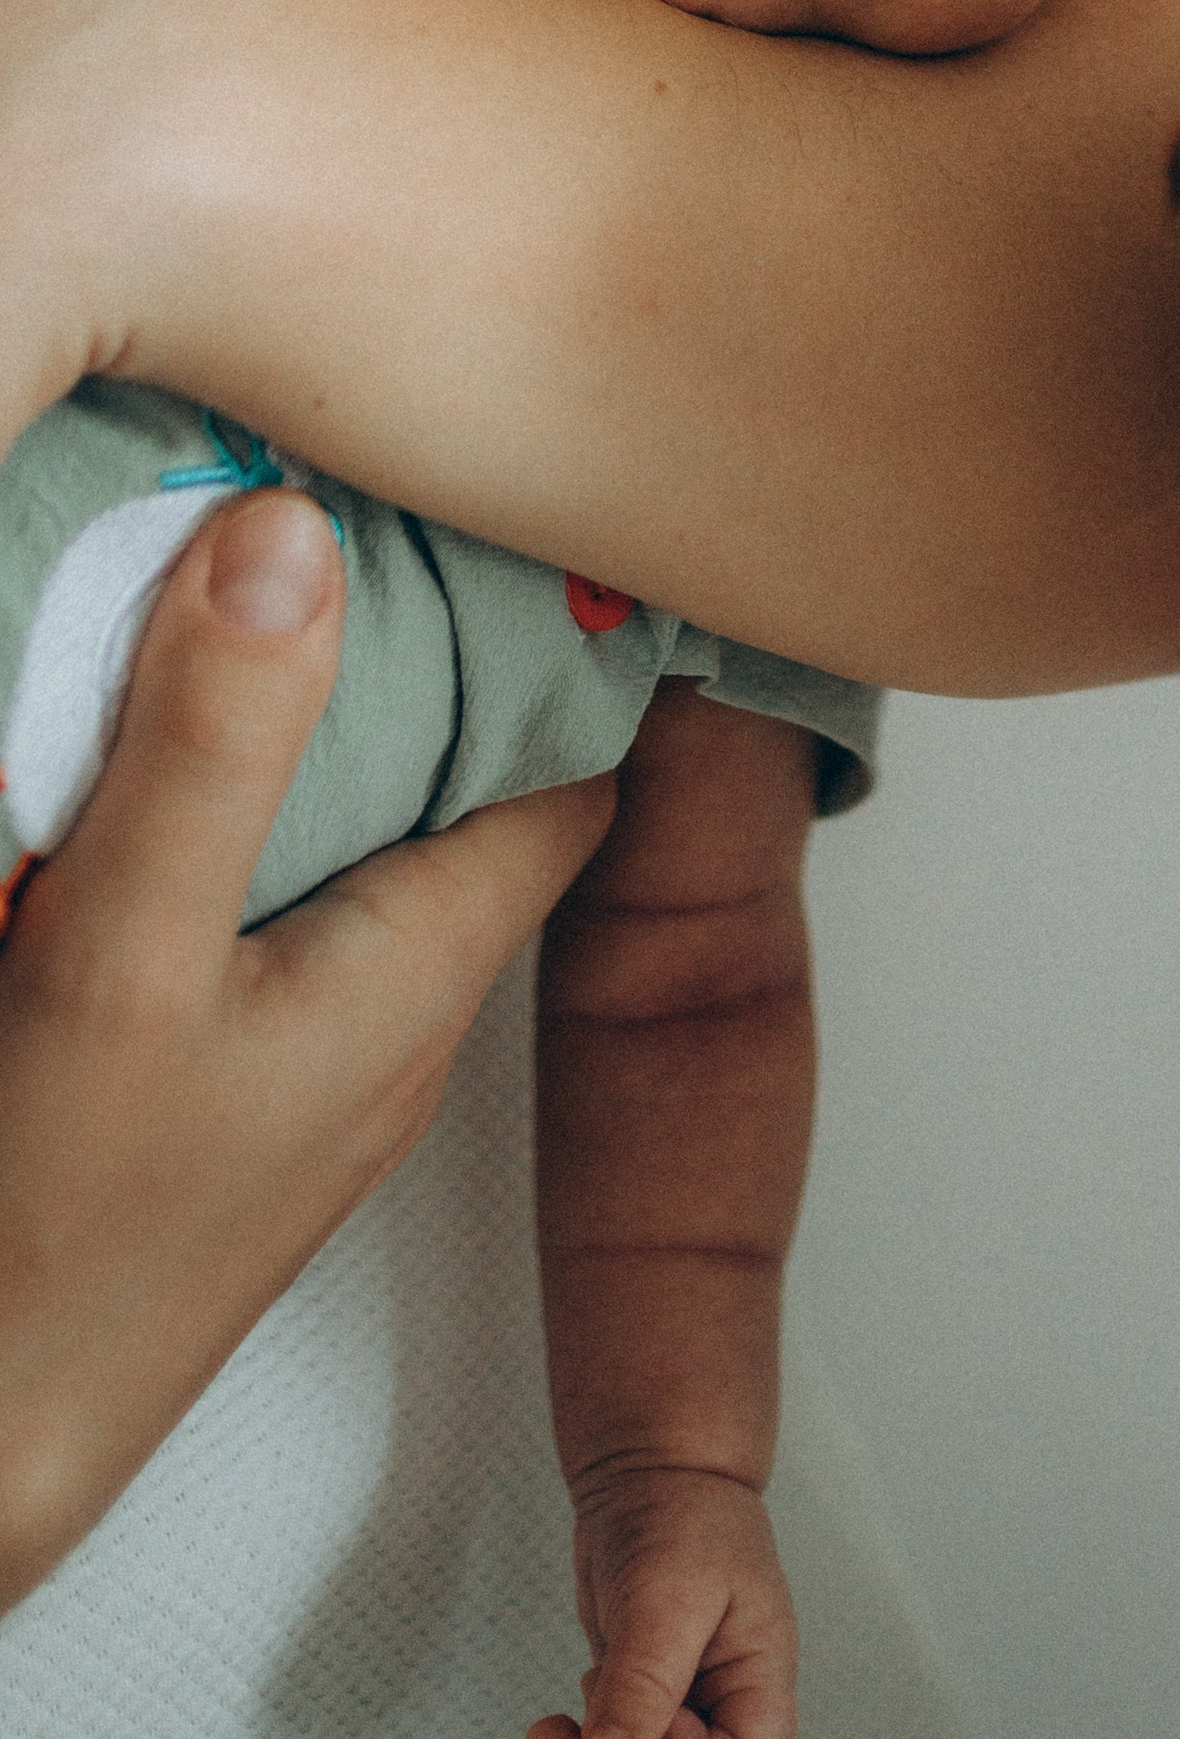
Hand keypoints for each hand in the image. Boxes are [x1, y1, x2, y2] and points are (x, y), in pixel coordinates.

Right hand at [0, 487, 612, 1610]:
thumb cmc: (48, 1232)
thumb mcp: (129, 952)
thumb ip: (217, 748)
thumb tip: (296, 535)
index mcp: (423, 968)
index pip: (568, 765)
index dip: (562, 634)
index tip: (531, 505)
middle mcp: (388, 1014)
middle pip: (454, 792)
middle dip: (414, 660)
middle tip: (363, 518)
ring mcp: (294, 1063)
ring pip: (347, 849)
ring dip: (308, 740)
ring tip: (243, 604)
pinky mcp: (202, 1097)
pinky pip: (251, 916)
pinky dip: (225, 827)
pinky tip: (148, 775)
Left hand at [529, 1462, 798, 1738]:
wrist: (652, 1480)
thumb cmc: (682, 1517)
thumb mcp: (667, 1589)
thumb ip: (646, 1674)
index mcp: (760, 1672)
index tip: (655, 1715)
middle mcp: (726, 1702)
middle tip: (591, 1686)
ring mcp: (683, 1709)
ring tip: (548, 1733)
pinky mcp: (640, 1704)